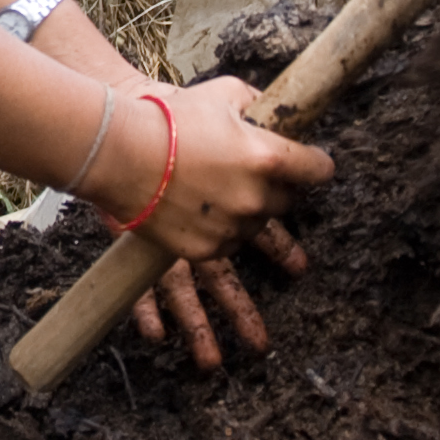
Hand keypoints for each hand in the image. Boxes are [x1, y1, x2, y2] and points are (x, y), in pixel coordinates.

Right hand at [92, 76, 329, 370]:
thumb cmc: (170, 112)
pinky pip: (190, 279)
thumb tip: (268, 107)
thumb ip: (253, 104)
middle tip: (292, 255)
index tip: (318, 171)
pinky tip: (166, 335)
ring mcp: (224, 230)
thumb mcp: (223, 94)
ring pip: (241, 271)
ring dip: (243, 314)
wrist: (121, 143)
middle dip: (281, 223)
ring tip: (257, 345)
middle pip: (280, 213)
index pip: (312, 169)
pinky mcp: (192, 247)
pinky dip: (173, 310)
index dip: (317, 167)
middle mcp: (254, 200)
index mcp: (269, 158)